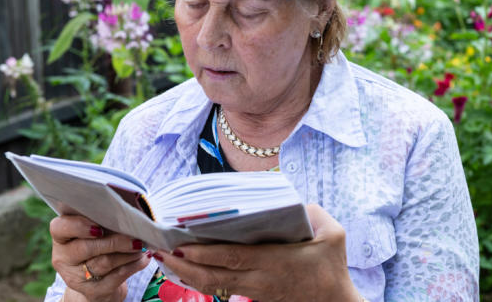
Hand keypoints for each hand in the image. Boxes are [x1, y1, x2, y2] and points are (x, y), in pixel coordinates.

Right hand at [49, 215, 150, 301]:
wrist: (98, 282)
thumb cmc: (99, 245)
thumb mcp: (96, 232)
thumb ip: (104, 221)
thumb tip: (129, 212)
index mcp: (62, 237)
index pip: (59, 228)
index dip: (78, 226)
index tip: (98, 228)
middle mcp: (64, 257)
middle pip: (86, 248)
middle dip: (115, 241)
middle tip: (135, 237)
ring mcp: (76, 277)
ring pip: (103, 263)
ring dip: (127, 253)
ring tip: (142, 246)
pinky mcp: (92, 291)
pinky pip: (115, 277)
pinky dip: (133, 266)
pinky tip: (144, 258)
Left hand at [155, 204, 360, 300]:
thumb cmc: (333, 266)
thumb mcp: (333, 233)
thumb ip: (312, 212)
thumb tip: (289, 199)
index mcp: (275, 262)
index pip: (233, 259)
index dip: (205, 254)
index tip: (181, 246)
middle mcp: (259, 279)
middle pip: (214, 276)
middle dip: (183, 265)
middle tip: (158, 251)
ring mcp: (254, 290)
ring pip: (213, 285)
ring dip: (185, 274)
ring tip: (163, 258)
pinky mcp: (254, 295)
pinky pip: (220, 288)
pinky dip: (199, 278)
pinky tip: (184, 268)